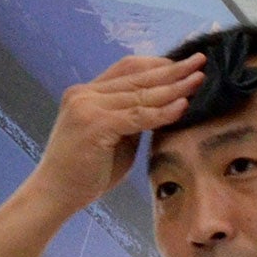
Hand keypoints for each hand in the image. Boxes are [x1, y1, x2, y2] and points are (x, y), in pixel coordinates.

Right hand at [22, 53, 204, 218]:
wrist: (55, 194)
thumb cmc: (86, 171)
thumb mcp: (116, 137)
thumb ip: (135, 119)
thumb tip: (168, 106)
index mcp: (87, 92)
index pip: (128, 68)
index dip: (159, 64)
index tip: (186, 64)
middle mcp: (85, 93)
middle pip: (137, 76)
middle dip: (173, 69)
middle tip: (200, 62)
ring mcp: (88, 107)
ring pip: (140, 94)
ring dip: (173, 87)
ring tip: (198, 80)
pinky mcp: (95, 125)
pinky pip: (138, 116)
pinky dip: (163, 112)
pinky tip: (183, 106)